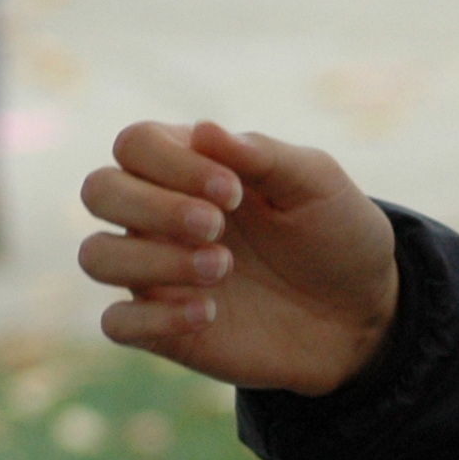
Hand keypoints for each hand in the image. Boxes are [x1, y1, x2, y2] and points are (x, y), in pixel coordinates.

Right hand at [81, 122, 401, 396]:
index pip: (136, 143)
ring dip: (151, 260)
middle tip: (218, 227)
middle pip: (99, 190)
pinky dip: (152, 318)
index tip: (233, 192)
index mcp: (190, 167)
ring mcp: (157, 273)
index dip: (172, 163)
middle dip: (153, 207)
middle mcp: (159, 216)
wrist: (362, 314)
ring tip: (222, 269)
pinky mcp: (164, 329)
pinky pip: (116, 323)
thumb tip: (203, 129)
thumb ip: (262, 156)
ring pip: (96, 256)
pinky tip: (207, 314)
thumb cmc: (336, 235)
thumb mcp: (317, 184)